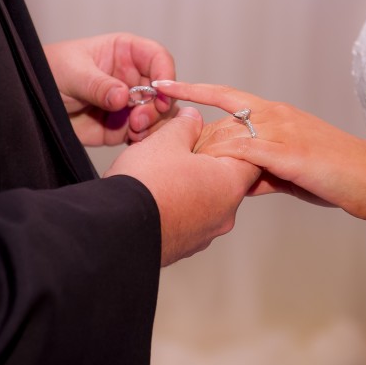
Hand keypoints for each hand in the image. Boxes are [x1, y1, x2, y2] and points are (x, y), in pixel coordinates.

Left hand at [44, 33, 177, 145]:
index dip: (165, 73)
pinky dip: (143, 140)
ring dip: (153, 125)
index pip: (157, 58)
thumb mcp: (72, 73)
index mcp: (125, 53)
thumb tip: (123, 96)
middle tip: (139, 119)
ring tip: (134, 131)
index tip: (160, 91)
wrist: (31, 103)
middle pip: (163, 91)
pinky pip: (143, 134)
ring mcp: (130, 104)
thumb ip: (98, 85)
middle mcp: (132, 78)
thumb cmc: (49, 72)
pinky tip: (132, 141)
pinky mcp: (122, 127)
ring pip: (158, 115)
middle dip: (158, 107)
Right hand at [104, 106, 259, 265]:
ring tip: (162, 174)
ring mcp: (205, 234)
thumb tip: (193, 117)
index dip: (231, 142)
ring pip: (205, 202)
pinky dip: (177, 207)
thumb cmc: (146, 183)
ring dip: (190, 187)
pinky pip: (188, 220)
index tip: (212, 135)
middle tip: (180, 151)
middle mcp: (225, 214)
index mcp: (230, 184)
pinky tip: (155, 196)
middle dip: (206, 164)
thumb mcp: (166, 140)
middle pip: (225, 180)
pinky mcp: (184, 247)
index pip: (250, 158)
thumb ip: (186, 125)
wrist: (115, 227)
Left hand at [152, 80, 365, 218]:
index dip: (193, 90)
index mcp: (275, 113)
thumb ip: (262, 170)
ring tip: (178, 169)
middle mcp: (275, 115)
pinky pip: (245, 153)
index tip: (163, 86)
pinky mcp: (287, 153)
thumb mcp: (291, 170)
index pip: (225, 95)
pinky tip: (206, 173)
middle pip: (218, 120)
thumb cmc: (336, 175)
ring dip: (201, 153)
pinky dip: (224, 162)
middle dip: (189, 136)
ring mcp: (281, 132)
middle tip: (160, 147)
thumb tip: (237, 181)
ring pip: (227, 135)